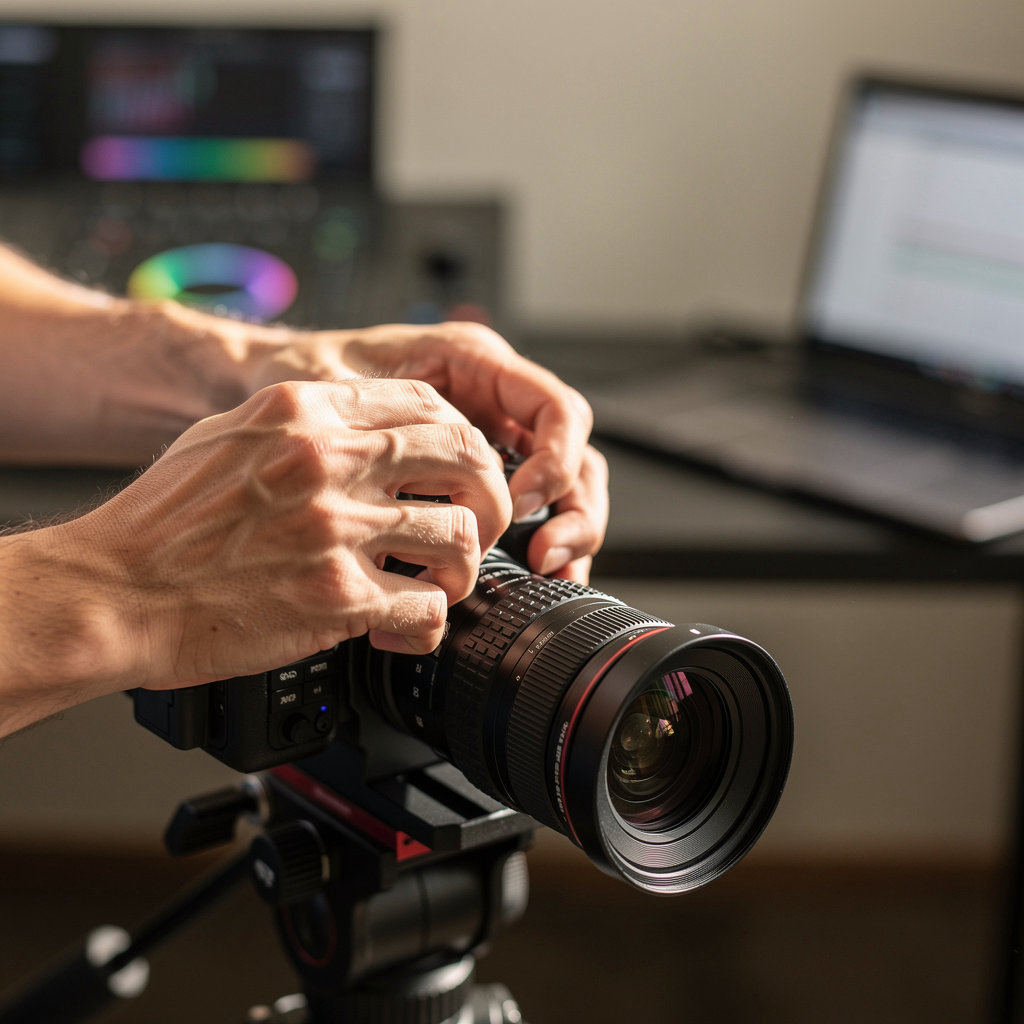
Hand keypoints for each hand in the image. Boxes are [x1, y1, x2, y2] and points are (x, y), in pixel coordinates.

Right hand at [54, 377, 512, 692]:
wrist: (115, 591)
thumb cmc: (166, 519)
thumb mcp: (232, 434)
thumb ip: (307, 423)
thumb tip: (374, 429)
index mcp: (304, 411)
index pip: (429, 403)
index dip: (463, 439)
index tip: (462, 472)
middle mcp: (326, 460)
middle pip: (467, 459)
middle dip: (491, 497)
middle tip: (480, 526)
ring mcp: (334, 529)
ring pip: (461, 537)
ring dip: (462, 569)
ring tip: (440, 585)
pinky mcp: (334, 599)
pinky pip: (427, 609)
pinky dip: (428, 625)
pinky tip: (404, 628)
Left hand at [265, 322, 608, 581]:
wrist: (273, 379)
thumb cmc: (305, 370)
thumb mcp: (332, 381)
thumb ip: (374, 412)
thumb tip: (415, 467)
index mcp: (475, 363)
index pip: (554, 407)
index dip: (553, 458)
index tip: (517, 502)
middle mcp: (494, 399)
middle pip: (576, 452)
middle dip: (573, 507)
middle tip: (542, 553)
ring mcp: (493, 437)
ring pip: (565, 484)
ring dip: (567, 529)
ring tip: (543, 568)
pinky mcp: (479, 473)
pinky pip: (534, 505)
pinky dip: (541, 539)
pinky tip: (533, 572)